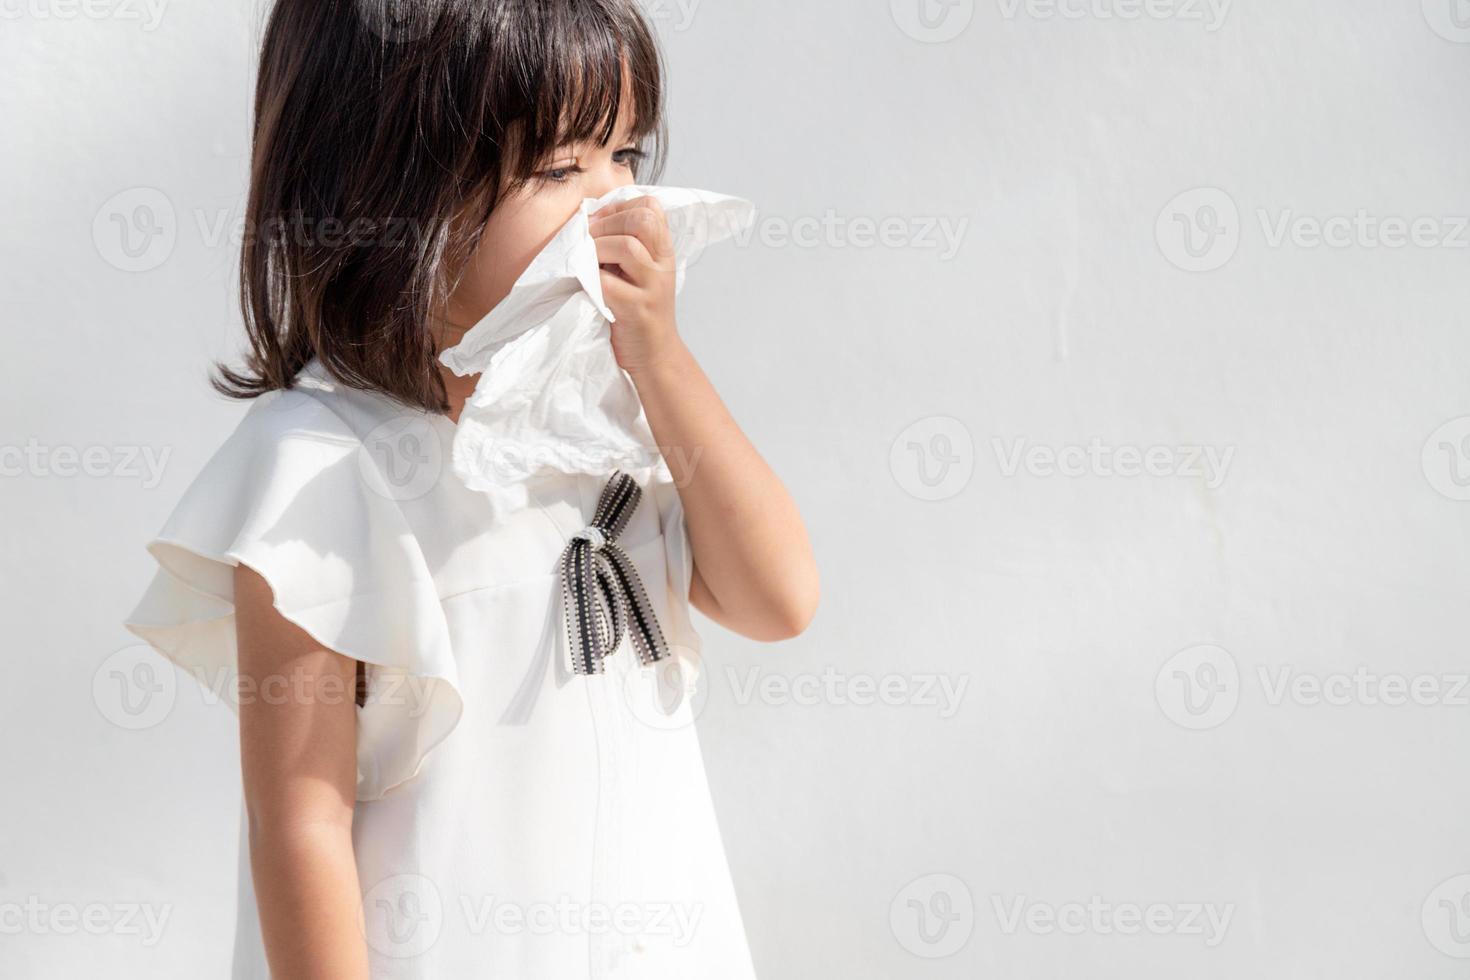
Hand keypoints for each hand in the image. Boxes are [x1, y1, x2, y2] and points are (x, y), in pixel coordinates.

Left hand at [589, 195, 682, 376]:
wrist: (654, 356)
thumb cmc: (638, 312)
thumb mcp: (640, 272)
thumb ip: (627, 245)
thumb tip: (589, 218)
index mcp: (663, 250)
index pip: (650, 206)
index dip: (619, 206)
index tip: (601, 223)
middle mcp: (663, 264)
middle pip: (642, 219)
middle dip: (607, 223)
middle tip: (590, 240)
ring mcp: (653, 287)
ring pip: (627, 246)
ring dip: (597, 249)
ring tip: (589, 264)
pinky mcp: (637, 309)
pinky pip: (607, 282)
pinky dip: (590, 279)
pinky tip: (587, 286)